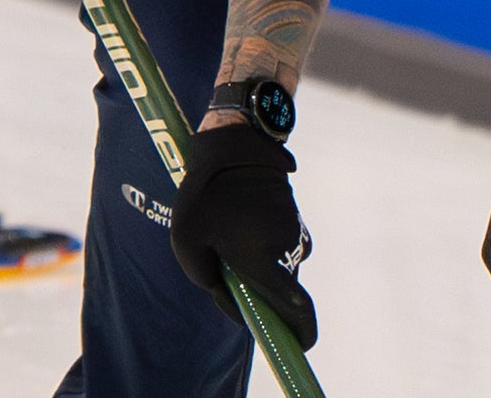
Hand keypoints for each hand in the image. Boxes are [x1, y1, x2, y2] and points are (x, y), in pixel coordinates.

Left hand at [169, 124, 317, 346]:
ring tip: (224, 236)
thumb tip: (229, 292)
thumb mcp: (188, 244)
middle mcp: (287, 252)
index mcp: (265, 263)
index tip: (299, 346)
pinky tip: (236, 222)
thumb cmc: (206, 195)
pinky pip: (277, 247)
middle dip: (255, 294)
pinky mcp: (293, 218)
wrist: (235, 145)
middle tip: (222, 272)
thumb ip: (207, 280)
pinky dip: (260, 246)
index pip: (299, 311)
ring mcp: (294, 233)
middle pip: (279, 292)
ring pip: (276, 267)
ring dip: (255, 266)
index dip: (302, 335)